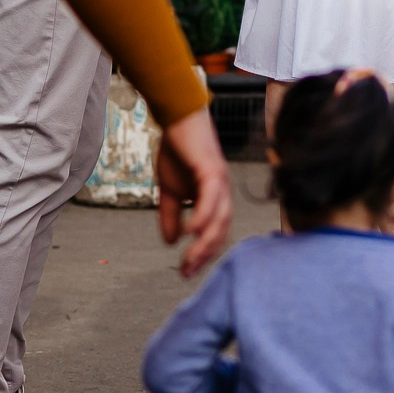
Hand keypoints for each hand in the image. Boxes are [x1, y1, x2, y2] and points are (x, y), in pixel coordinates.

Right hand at [155, 109, 232, 278]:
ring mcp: (220, 183)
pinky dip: (202, 217)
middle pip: (221, 232)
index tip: (186, 271)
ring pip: (219, 220)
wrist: (177, 120)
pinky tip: (190, 233)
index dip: (202, 254)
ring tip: (190, 259)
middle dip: (204, 255)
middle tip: (187, 272)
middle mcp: (223, 194)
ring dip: (205, 243)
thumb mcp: (169, 190)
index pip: (215, 233)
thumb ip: (172, 216)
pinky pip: (210, 200)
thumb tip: (172, 242)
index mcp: (216, 199)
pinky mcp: (212, 171)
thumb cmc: (176, 151)